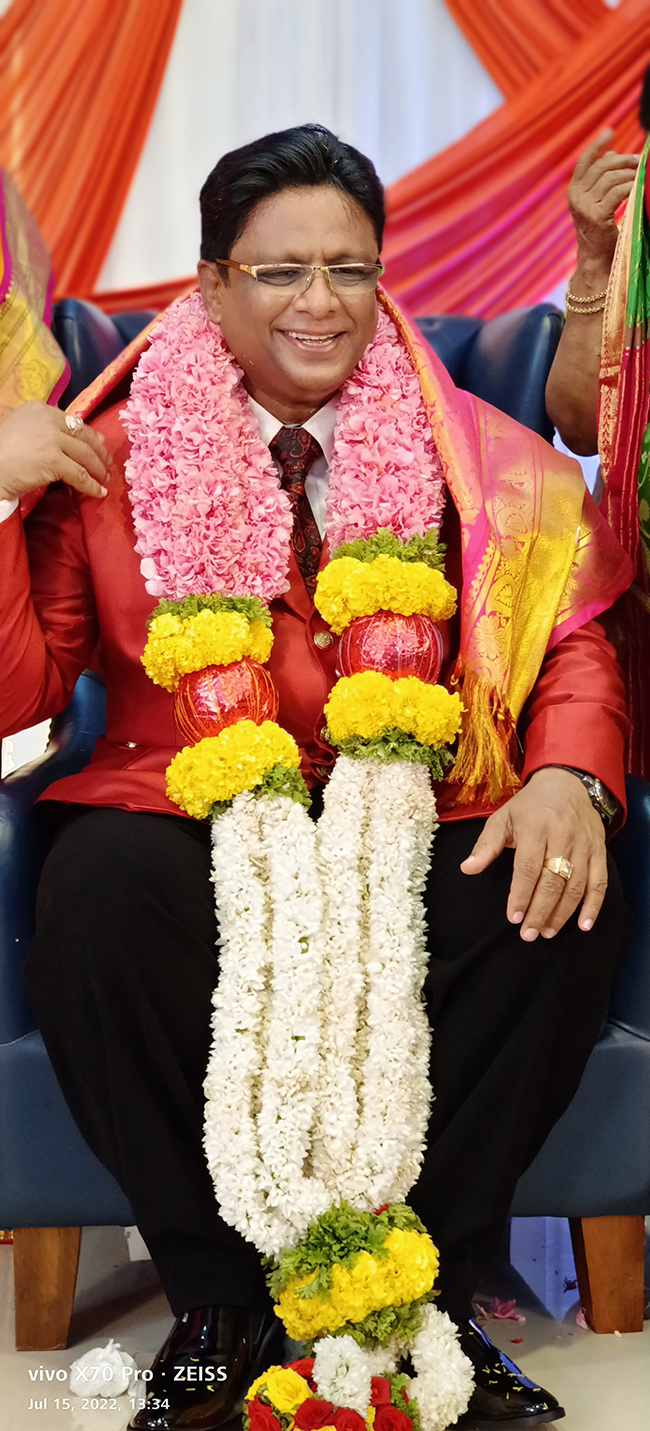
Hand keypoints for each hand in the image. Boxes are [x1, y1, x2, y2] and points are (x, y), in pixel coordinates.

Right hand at [0, 401, 107, 502]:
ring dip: (98, 470)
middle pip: (84, 436)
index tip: (99, 444)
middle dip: (99, 452)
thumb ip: (40, 427)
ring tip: (104, 480)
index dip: (89, 435)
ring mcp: (52, 440)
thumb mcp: (18, 426)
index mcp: (40, 409)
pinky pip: (80, 475)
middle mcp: (49, 419)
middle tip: (107, 464)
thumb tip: (65, 434)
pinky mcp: (54, 461)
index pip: (73, 421)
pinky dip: (92, 486)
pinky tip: (98, 493)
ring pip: (85, 455)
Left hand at [460, 767, 606, 939]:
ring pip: (576, 885)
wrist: (565, 783)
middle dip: (540, 910)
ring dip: (563, 913)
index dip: (521, 895)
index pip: (528, 867)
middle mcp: (562, 836)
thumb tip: (467, 869)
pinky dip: (594, 905)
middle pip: (553, 881)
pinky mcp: (599, 850)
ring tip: (547, 932)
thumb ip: (486, 846)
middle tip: (529, 934)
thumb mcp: (502, 818)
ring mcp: (584, 845)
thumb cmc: (529, 806)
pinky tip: (583, 925)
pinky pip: (600, 881)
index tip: (514, 918)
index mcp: (535, 828)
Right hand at [568, 130, 639, 272]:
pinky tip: (638, 187)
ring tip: (641, 174)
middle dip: (623, 160)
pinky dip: (631, 186)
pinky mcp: (597, 216)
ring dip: (630, 174)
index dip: (597, 145)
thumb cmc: (599, 229)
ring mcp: (585, 207)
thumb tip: (611, 154)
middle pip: (602, 167)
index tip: (610, 132)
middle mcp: (576, 197)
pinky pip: (618, 192)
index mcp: (573, 191)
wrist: (596, 259)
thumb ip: (602, 179)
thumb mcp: (597, 201)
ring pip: (611, 178)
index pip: (584, 161)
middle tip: (638, 160)